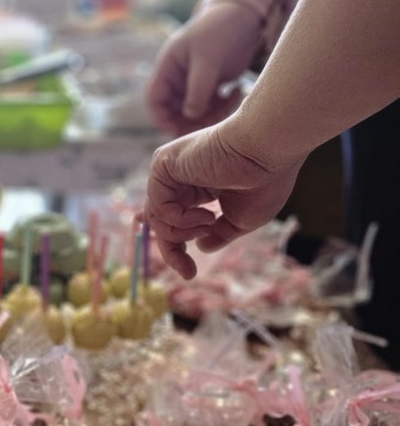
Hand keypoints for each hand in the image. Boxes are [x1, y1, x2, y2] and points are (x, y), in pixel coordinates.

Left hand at [143, 122, 302, 278]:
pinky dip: (179, 220)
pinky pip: (158, 207)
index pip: (175, 223)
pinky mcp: (163, 165)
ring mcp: (170, 170)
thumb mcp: (242, 219)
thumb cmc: (265, 180)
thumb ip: (219, 234)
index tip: (190, 274)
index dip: (178, 251)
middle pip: (161, 223)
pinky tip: (204, 214)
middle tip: (188, 272)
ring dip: (182, 233)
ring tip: (209, 223)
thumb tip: (201, 247)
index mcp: (198, 187)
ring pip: (156, 218)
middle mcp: (181, 177)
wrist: (268, 151)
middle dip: (172, 251)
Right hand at [146, 2, 264, 134]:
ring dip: (211, 115)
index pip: (155, 98)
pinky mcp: (211, 86)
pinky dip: (223, 107)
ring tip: (231, 100)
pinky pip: (211, 107)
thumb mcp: (208, 59)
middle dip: (190, 121)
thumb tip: (190, 116)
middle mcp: (178, 78)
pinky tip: (236, 91)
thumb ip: (198, 89)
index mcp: (169, 67)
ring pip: (194, 112)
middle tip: (210, 125)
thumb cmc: (222, 30)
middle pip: (174, 111)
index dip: (161, 117)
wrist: (246, 15)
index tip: (176, 130)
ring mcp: (194, 83)